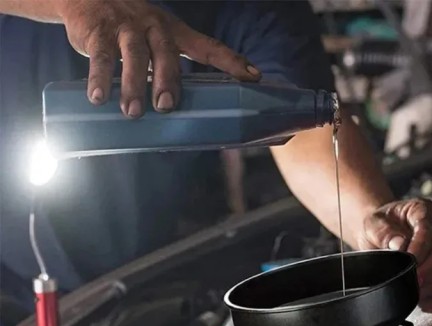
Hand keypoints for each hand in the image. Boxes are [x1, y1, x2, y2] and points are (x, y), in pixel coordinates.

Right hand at [57, 0, 260, 116]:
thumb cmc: (127, 27)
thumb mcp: (153, 40)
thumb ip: (164, 68)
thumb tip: (176, 113)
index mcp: (173, 32)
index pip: (208, 46)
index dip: (231, 61)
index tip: (254, 77)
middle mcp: (154, 27)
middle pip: (167, 54)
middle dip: (168, 81)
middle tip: (167, 108)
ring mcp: (126, 28)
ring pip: (134, 56)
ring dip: (133, 85)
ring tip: (133, 112)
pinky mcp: (98, 31)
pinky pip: (101, 56)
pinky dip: (99, 78)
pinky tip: (98, 98)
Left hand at [358, 199, 431, 297]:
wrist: (380, 232)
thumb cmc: (378, 225)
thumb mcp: (372, 224)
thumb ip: (383, 232)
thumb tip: (399, 244)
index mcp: (422, 210)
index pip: (428, 229)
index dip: (421, 247)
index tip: (410, 261)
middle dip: (429, 267)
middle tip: (414, 281)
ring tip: (416, 289)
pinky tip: (421, 291)